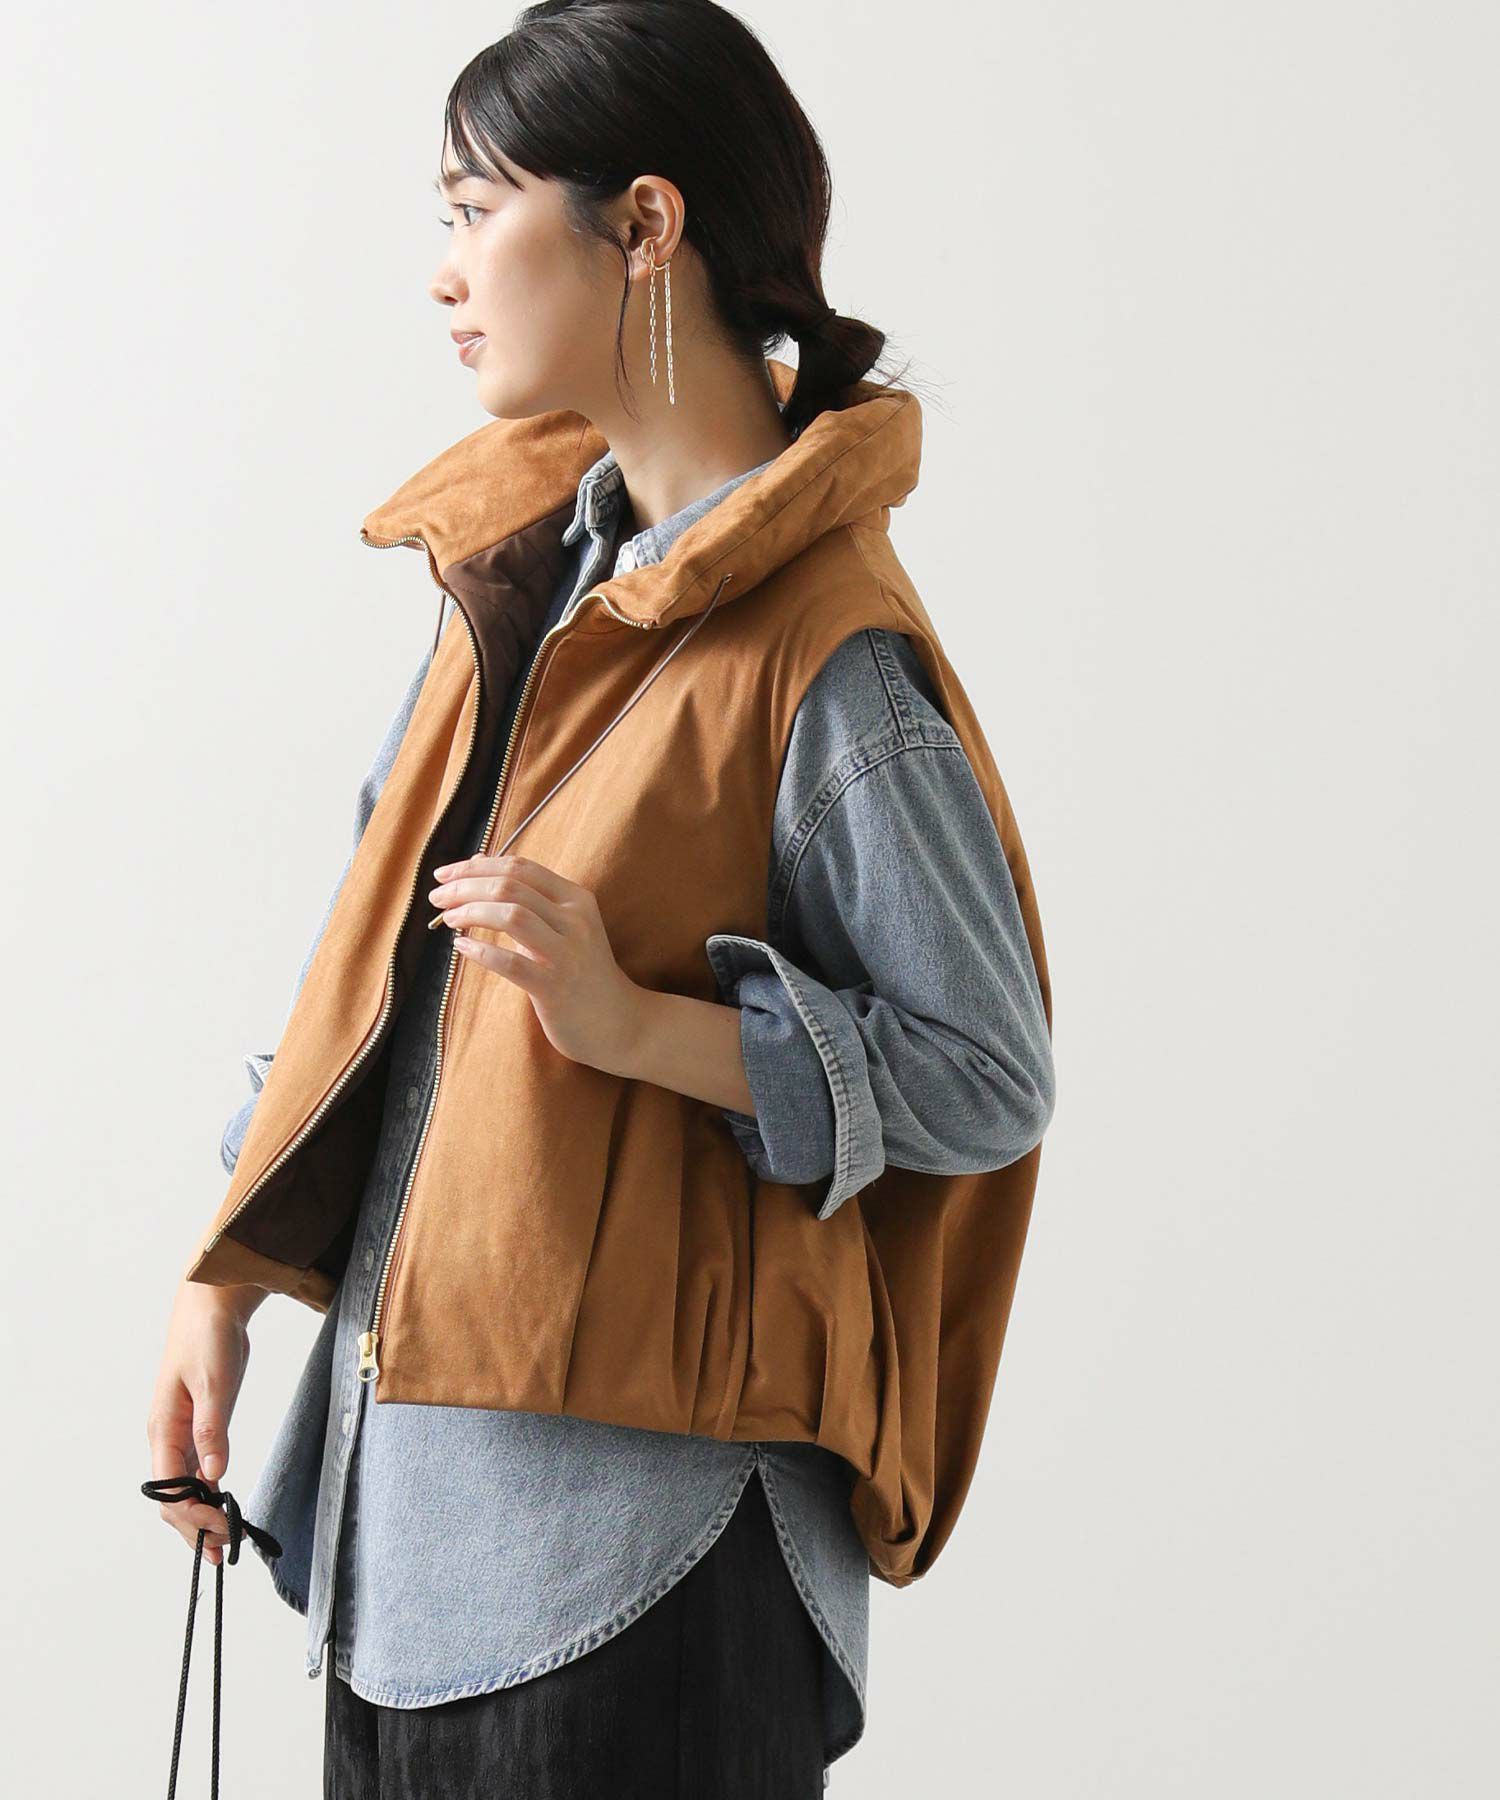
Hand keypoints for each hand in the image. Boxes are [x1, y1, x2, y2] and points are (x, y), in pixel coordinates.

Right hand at [145, 1278, 263, 1564]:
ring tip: (224, 1539)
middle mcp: (165, 1436)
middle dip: (194, 1526)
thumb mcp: (214, 1383)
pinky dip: (206, 1491)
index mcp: (163, 1429)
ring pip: (182, 1487)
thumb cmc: (208, 1338)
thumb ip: (212, 1430)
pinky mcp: (195, 1424)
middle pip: (172, 1496)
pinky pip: (193, 1469)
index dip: (195, 1516)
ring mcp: (178, 1432)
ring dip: (199, 1514)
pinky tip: (220, 1503)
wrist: (211, 1305)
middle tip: (224, 1550)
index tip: (223, 1529)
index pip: (171, 1489)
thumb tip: (213, 1476)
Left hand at [427, 853, 646, 1074]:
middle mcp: (575, 920)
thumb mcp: (563, 927)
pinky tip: (460, 948)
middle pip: (510, 886)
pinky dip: (480, 952)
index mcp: (576, 899)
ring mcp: (567, 953)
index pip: (520, 867)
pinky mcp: (555, 987)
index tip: (444, 873)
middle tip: (437, 898)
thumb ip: (525, 899)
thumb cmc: (582, 972)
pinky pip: (511, 963)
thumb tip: (476, 865)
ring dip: (471, 912)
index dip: (476, 866)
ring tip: (449, 919)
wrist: (619, 1023)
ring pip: (511, 915)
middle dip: (465, 887)